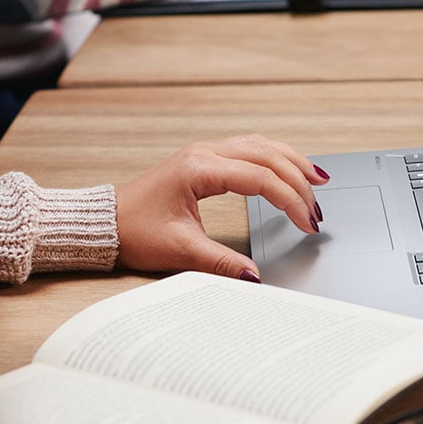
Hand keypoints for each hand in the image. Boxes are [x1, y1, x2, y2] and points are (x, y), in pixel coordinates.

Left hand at [114, 136, 328, 280]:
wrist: (105, 223)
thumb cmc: (133, 231)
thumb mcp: (180, 251)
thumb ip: (221, 264)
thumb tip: (254, 277)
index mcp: (199, 169)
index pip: (260, 178)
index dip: (290, 200)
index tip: (307, 223)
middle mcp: (205, 154)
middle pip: (267, 156)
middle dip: (298, 182)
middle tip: (317, 210)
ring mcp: (205, 153)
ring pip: (261, 146)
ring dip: (291, 162)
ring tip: (318, 179)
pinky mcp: (205, 161)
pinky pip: (250, 149)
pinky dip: (274, 159)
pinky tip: (288, 168)